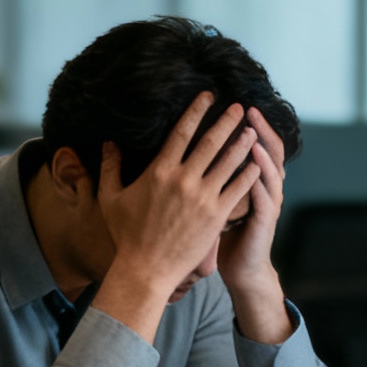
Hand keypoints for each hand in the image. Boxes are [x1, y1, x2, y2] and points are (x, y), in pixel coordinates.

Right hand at [96, 93, 261, 299]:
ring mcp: (202, 198)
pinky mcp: (216, 216)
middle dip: (227, 121)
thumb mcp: (111, 198)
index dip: (197, 111)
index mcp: (159, 171)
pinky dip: (248, 174)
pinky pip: (237, 189)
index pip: (182, 132)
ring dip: (242, 144)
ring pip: (228, 163)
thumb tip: (108, 143)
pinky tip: (257, 165)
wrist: (146, 270)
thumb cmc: (126, 235)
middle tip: (240, 107)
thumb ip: (110, 168)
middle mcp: (183, 180)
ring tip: (253, 131)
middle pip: (211, 142)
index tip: (208, 97)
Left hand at [217, 108, 292, 343]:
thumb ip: (210, 176)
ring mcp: (267, 201)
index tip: (230, 106)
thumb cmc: (225, 235)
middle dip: (256, 127)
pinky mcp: (265, 220)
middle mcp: (263, 185)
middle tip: (247, 108)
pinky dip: (260, 179)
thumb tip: (186, 151)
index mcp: (249, 179)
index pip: (250, 143)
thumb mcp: (217, 201)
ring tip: (252, 131)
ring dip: (261, 149)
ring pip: (269, 169)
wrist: (242, 269)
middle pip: (266, 148)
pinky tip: (255, 165)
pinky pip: (265, 196)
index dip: (241, 124)